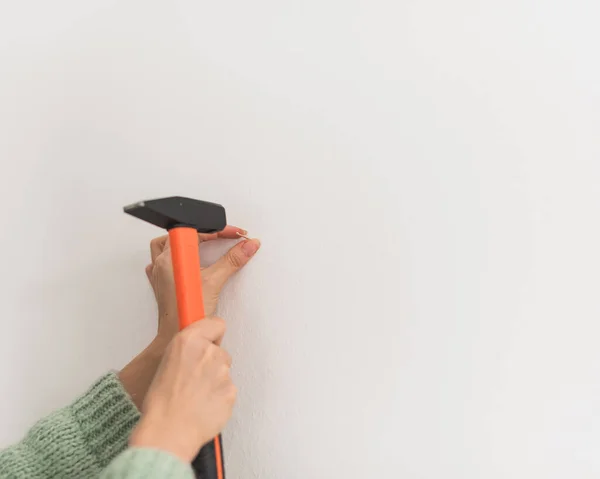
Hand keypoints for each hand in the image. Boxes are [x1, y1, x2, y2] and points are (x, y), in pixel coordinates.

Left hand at [118, 226, 258, 409]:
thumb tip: (248, 245)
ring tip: (202, 243)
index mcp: (172, 257)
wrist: (176, 334)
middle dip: (204, 231)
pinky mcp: (161, 283)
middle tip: (222, 236)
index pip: (195, 230)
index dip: (217, 229)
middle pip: (181, 234)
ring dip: (185, 241)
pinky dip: (175, 257)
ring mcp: (159, 272)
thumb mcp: (215, 281)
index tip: (233, 234)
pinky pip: (162, 261)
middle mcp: (162, 262)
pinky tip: (186, 261)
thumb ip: (233, 260)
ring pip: (166, 244)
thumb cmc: (188, 313)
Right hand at [129, 317, 234, 461]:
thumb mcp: (166, 363)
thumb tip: (197, 347)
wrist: (168, 433)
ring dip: (214, 382)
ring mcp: (223, 372)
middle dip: (211, 363)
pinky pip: (227, 390)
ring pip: (223, 372)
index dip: (212, 334)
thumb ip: (188, 349)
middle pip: (220, 352)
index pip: (215, 324)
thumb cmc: (161, 404)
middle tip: (193, 380)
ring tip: (194, 397)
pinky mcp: (231, 391)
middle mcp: (209, 352)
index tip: (210, 339)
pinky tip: (202, 406)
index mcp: (188, 341)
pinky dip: (219, 398)